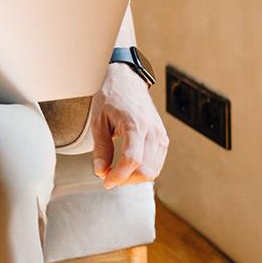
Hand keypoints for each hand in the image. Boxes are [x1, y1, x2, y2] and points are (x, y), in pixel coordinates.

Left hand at [91, 63, 168, 187]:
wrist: (127, 81)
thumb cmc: (111, 97)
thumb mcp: (99, 121)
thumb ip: (101, 148)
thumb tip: (101, 171)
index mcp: (136, 124)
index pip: (132, 160)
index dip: (118, 176)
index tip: (105, 181)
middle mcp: (152, 130)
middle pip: (145, 170)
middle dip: (126, 179)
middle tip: (109, 176)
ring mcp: (160, 134)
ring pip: (153, 170)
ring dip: (134, 177)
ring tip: (117, 171)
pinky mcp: (163, 138)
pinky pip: (157, 163)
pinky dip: (143, 170)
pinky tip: (129, 166)